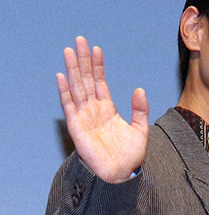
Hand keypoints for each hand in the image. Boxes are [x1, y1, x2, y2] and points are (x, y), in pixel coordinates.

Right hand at [57, 36, 148, 183]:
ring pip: (76, 87)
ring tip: (69, 51)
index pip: (100, 82)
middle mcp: (93, 109)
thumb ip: (140, 110)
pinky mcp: (76, 126)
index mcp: (107, 108)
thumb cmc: (130, 155)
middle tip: (80, 40)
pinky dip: (64, 91)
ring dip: (72, 69)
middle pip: (86, 79)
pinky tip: (61, 76)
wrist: (121, 174)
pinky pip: (69, 105)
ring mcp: (84, 116)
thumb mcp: (140, 129)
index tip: (97, 49)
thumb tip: (139, 89)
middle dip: (83, 60)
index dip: (98, 66)